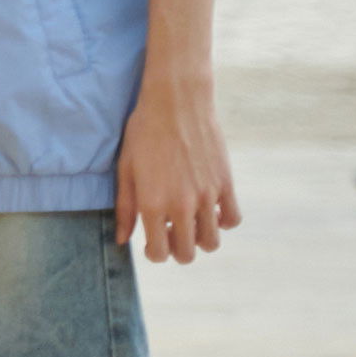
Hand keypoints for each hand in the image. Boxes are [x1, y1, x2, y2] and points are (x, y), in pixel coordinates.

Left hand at [114, 65, 240, 263]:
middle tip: (170, 232)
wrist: (176, 103)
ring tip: (189, 221)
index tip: (152, 242)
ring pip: (212, 242)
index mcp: (152, 204)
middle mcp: (181, 205)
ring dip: (200, 239)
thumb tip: (123, 240)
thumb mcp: (125, 169)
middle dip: (177, 251)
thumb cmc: (143, 134)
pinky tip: (209, 208)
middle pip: (187, 254)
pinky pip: (232, 219)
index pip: (159, 252)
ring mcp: (206, 196)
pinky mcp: (226, 184)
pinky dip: (222, 221)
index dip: (155, 253)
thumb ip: (125, 208)